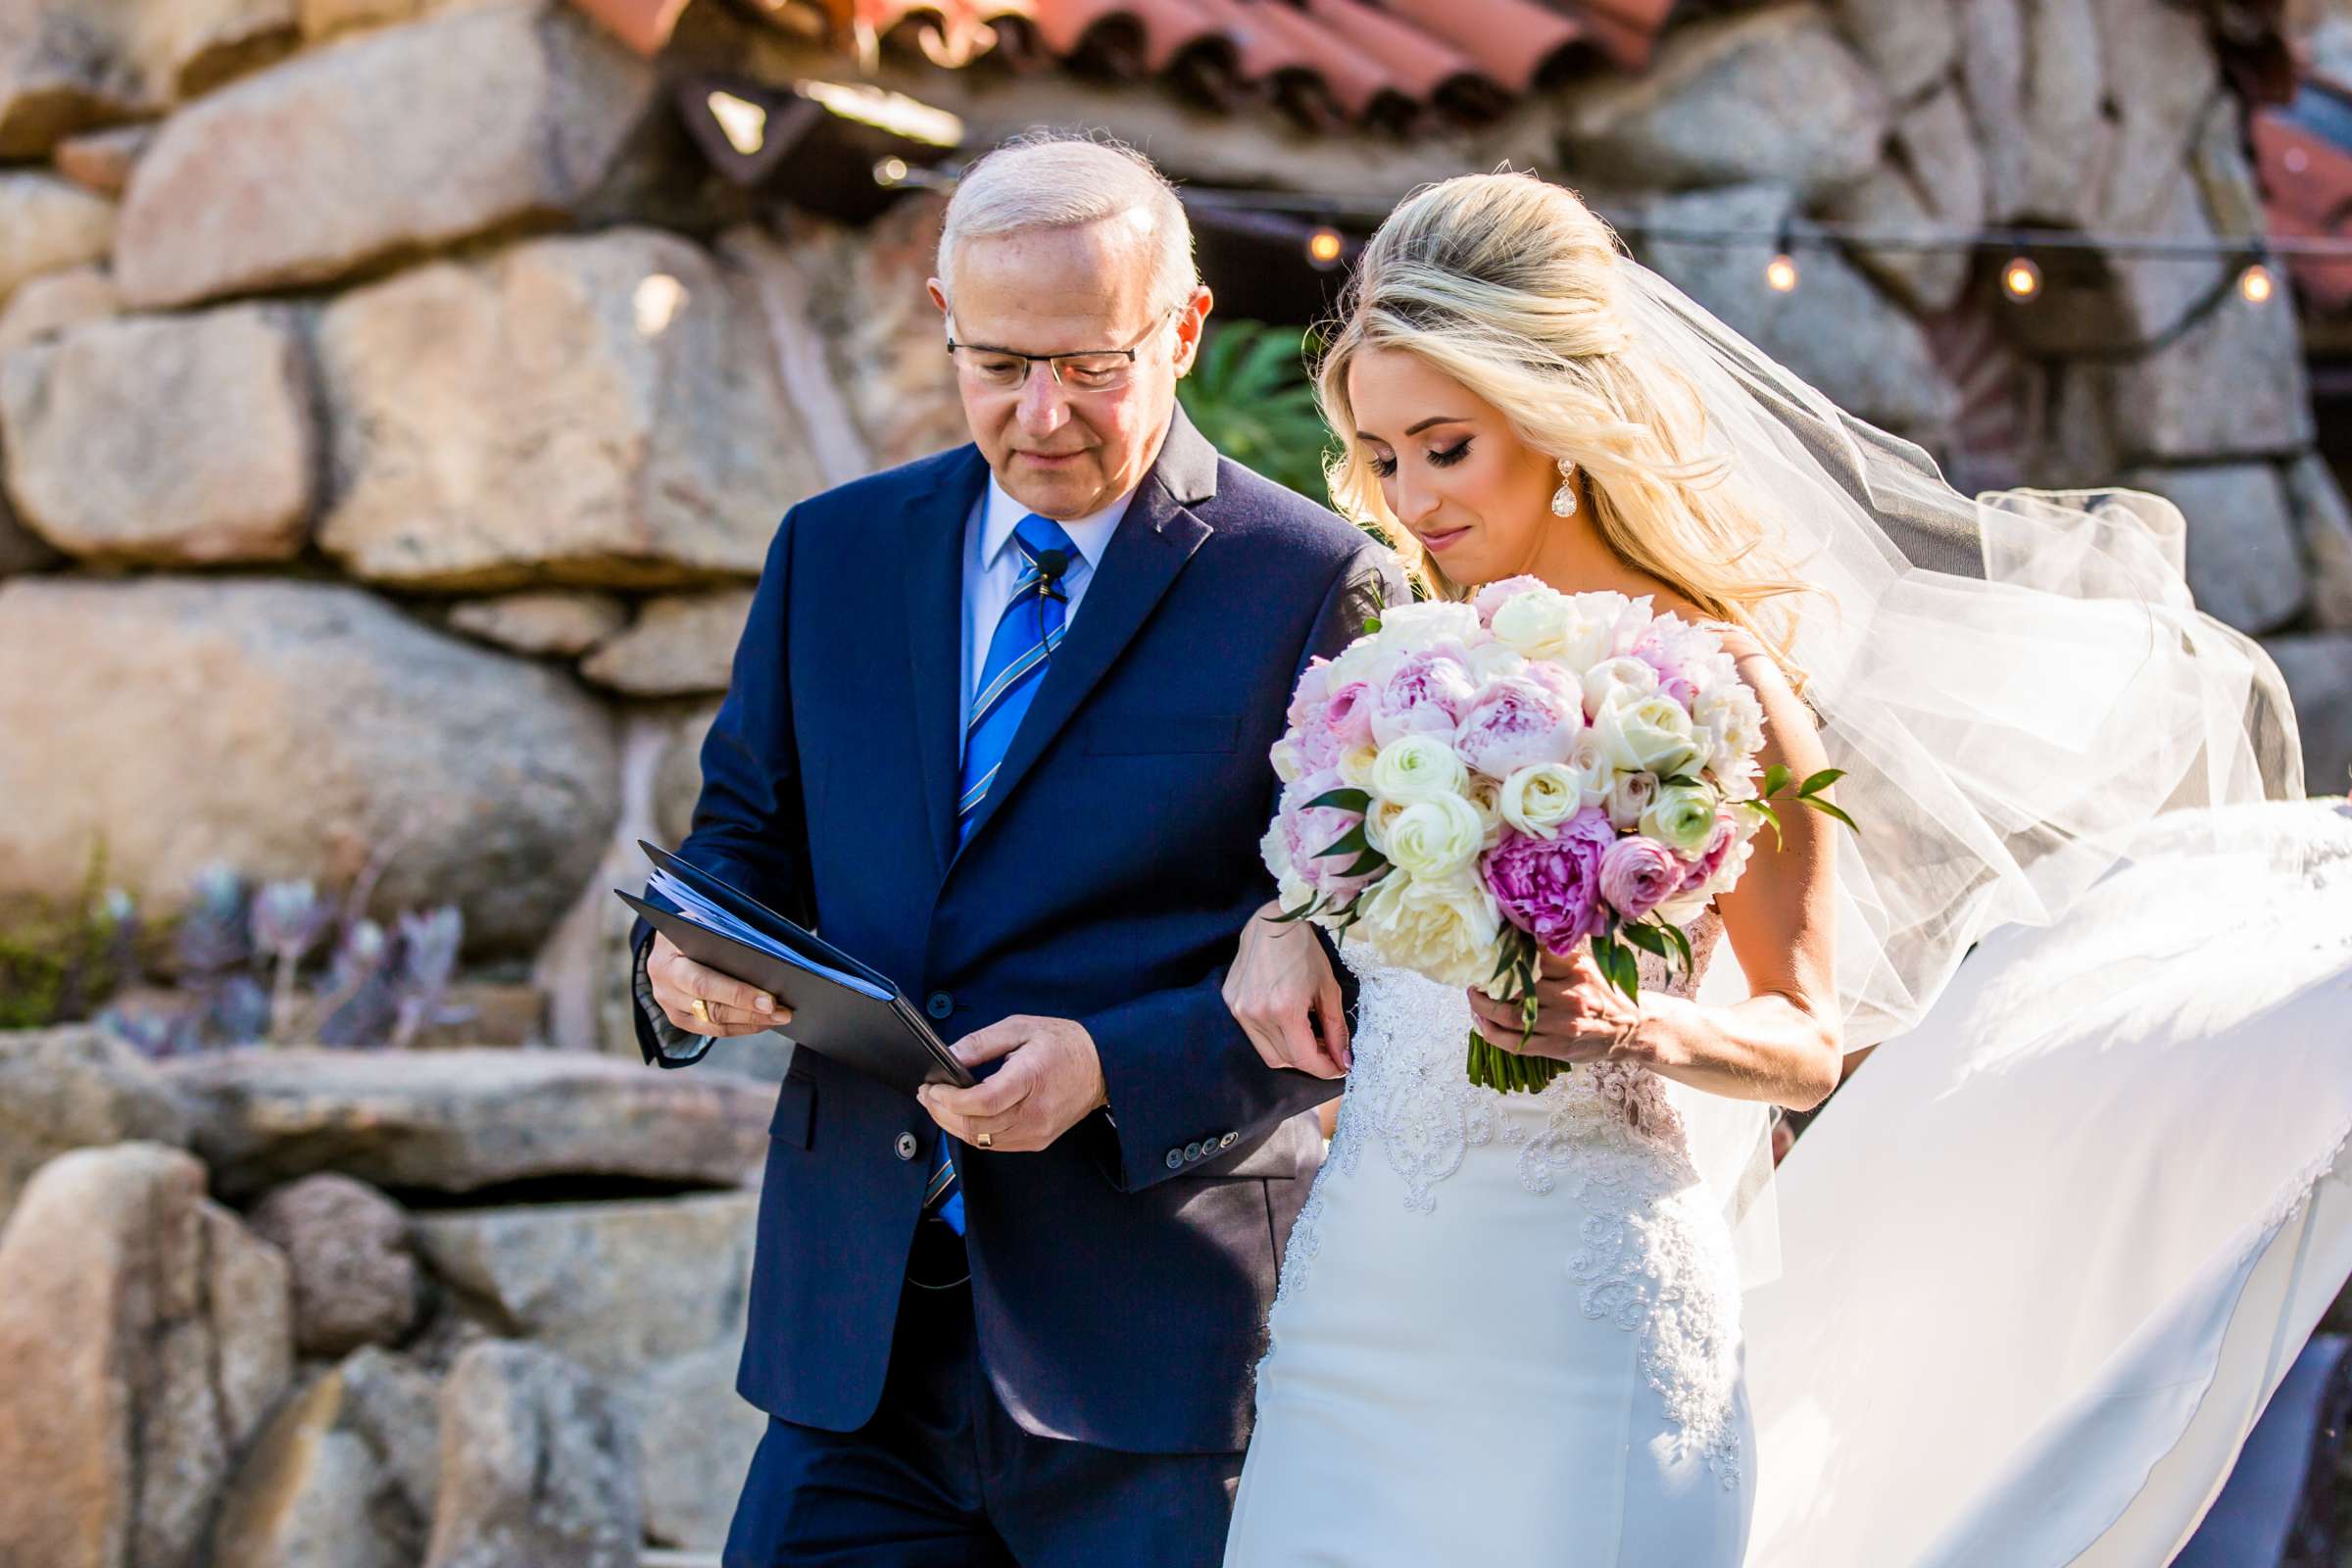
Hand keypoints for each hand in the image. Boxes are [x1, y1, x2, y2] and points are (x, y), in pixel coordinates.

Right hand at [646, 931, 791, 1037]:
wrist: (670, 937)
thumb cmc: (696, 925)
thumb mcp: (705, 919)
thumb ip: (728, 933)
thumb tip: (768, 954)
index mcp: (667, 956)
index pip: (704, 983)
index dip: (738, 994)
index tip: (770, 1000)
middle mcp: (664, 984)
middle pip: (711, 1008)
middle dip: (750, 1012)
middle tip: (782, 1012)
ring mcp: (669, 1005)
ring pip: (714, 1023)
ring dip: (751, 1022)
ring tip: (780, 1017)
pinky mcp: (680, 1018)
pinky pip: (713, 1029)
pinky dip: (742, 1026)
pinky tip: (765, 1020)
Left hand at [917, 1015, 1107, 1152]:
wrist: (1101, 1066)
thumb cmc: (1062, 1044)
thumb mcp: (1019, 1028)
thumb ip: (980, 1043)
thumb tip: (948, 1056)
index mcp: (1031, 1078)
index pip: (984, 1102)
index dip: (950, 1100)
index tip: (932, 1088)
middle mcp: (1035, 1112)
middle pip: (976, 1127)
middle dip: (942, 1113)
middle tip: (927, 1095)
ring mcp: (1037, 1131)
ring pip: (981, 1141)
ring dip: (953, 1125)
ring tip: (938, 1105)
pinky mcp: (1037, 1140)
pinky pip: (995, 1145)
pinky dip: (973, 1132)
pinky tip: (962, 1115)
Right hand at [1223, 901, 1349, 1077]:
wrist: (1273, 921)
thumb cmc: (1304, 950)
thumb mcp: (1329, 989)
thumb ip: (1337, 1029)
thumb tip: (1343, 1061)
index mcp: (1285, 1009)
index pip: (1305, 1059)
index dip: (1325, 1069)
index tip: (1339, 1067)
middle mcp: (1257, 1014)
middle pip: (1287, 1060)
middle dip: (1311, 1061)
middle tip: (1327, 1050)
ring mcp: (1240, 1010)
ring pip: (1269, 1053)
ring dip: (1291, 1053)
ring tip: (1308, 1037)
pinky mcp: (1232, 1003)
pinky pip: (1254, 1036)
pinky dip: (1274, 1038)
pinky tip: (1287, 1023)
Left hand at [1464, 945, 1642, 1065]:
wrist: (1633, 1028)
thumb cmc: (1604, 993)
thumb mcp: (1587, 965)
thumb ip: (1555, 956)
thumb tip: (1514, 938)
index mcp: (1577, 969)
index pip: (1531, 957)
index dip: (1502, 955)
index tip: (1486, 953)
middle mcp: (1570, 996)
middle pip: (1515, 987)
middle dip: (1486, 983)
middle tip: (1474, 977)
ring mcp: (1563, 1024)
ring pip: (1510, 1016)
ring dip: (1482, 1008)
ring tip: (1474, 998)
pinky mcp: (1557, 1047)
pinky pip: (1515, 1043)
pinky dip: (1491, 1033)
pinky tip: (1482, 1024)